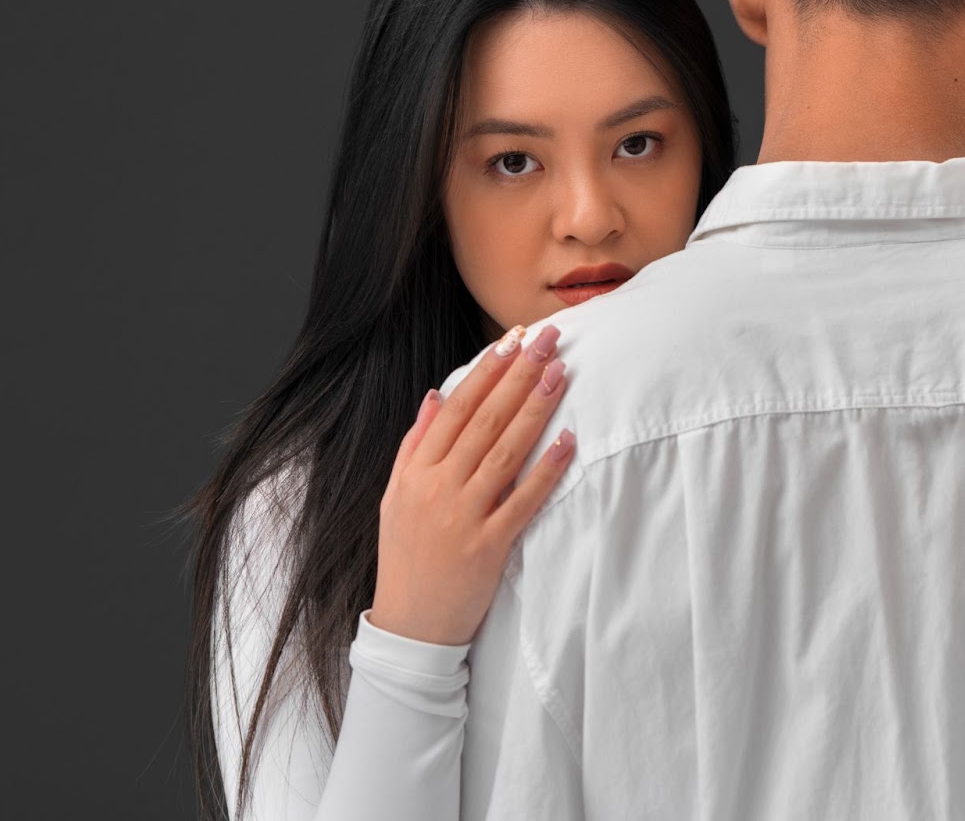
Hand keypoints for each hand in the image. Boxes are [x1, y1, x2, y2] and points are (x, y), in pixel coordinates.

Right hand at [368, 324, 574, 645]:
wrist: (410, 625)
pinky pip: (524, 500)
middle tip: (549, 340)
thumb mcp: (396, 496)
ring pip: (506, 452)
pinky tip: (568, 440)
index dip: (487, 371)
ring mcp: (464, 516)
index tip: (512, 340)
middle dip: (519, 375)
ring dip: (535, 409)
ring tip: (560, 373)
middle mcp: (438, 488)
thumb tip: (434, 396)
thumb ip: (415, 445)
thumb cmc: (406, 557)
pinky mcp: (490, 546)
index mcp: (416, 472)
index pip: (456, 409)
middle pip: (485, 421)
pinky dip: (546, 469)